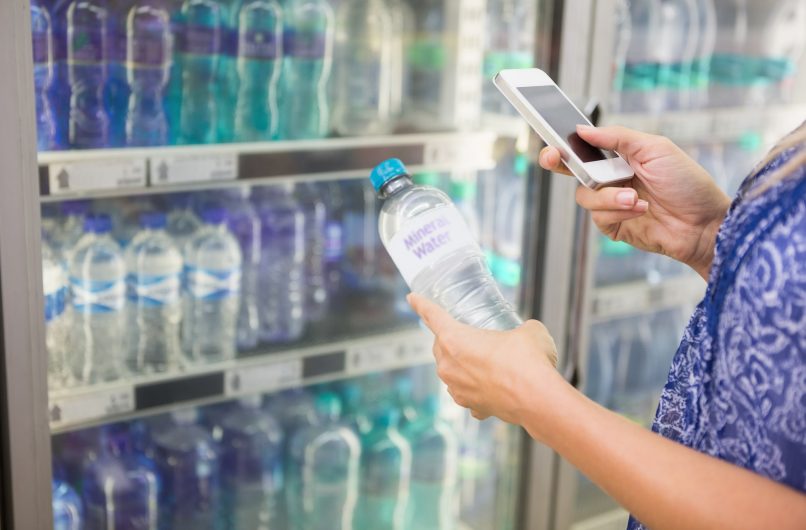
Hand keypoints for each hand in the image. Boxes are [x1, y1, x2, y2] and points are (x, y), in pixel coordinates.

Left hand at [407, 293, 561, 426]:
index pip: (432, 316)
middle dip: (452, 340)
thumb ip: (521, 328)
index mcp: (455, 339)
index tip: (412, 298)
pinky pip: (468, 393)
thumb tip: (527, 333)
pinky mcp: (472, 407)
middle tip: (473, 336)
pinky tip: (493, 385)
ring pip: (452, 371)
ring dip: (464, 365)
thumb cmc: (529, 361)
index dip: (421, 304)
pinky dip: (478, 389)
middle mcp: (449, 366)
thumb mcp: (528, 331)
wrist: (539, 399)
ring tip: (486, 361)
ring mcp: (457, 389)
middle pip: (441, 346)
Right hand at [539, 125, 731, 278]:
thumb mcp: (655, 148)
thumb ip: (617, 137)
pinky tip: (640, 210)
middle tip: (553, 158)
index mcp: (621, 157)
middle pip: (573, 171)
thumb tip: (582, 130)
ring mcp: (612, 203)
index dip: (565, 144)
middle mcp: (612, 180)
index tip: (552, 140)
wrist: (704, 224)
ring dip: (609, 196)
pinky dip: (618, 212)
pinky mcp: (614, 226)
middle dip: (559, 163)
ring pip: (585, 196)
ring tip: (636, 198)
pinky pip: (598, 217)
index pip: (585, 148)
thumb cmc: (688, 183)